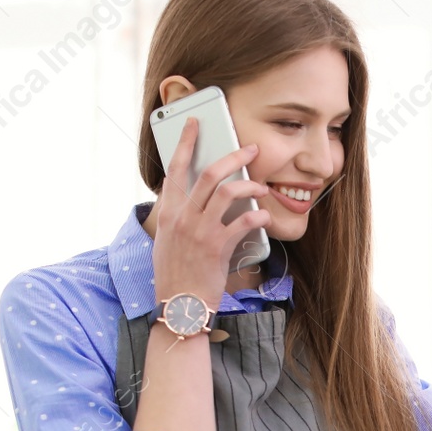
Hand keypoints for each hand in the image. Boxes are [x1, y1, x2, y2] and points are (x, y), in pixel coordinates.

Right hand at [152, 115, 271, 305]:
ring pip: (228, 192)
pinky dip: (257, 216)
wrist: (180, 306)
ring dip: (250, 185)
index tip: (195, 124)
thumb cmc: (176, 275)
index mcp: (170, 213)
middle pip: (209, 173)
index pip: (175, 169)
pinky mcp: (218, 247)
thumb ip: (178, 217)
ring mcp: (200, 231)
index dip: (186, 143)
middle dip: (234, 156)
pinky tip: (263, 218)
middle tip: (251, 149)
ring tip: (262, 187)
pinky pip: (243, 221)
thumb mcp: (168, 241)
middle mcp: (183, 217)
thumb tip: (187, 196)